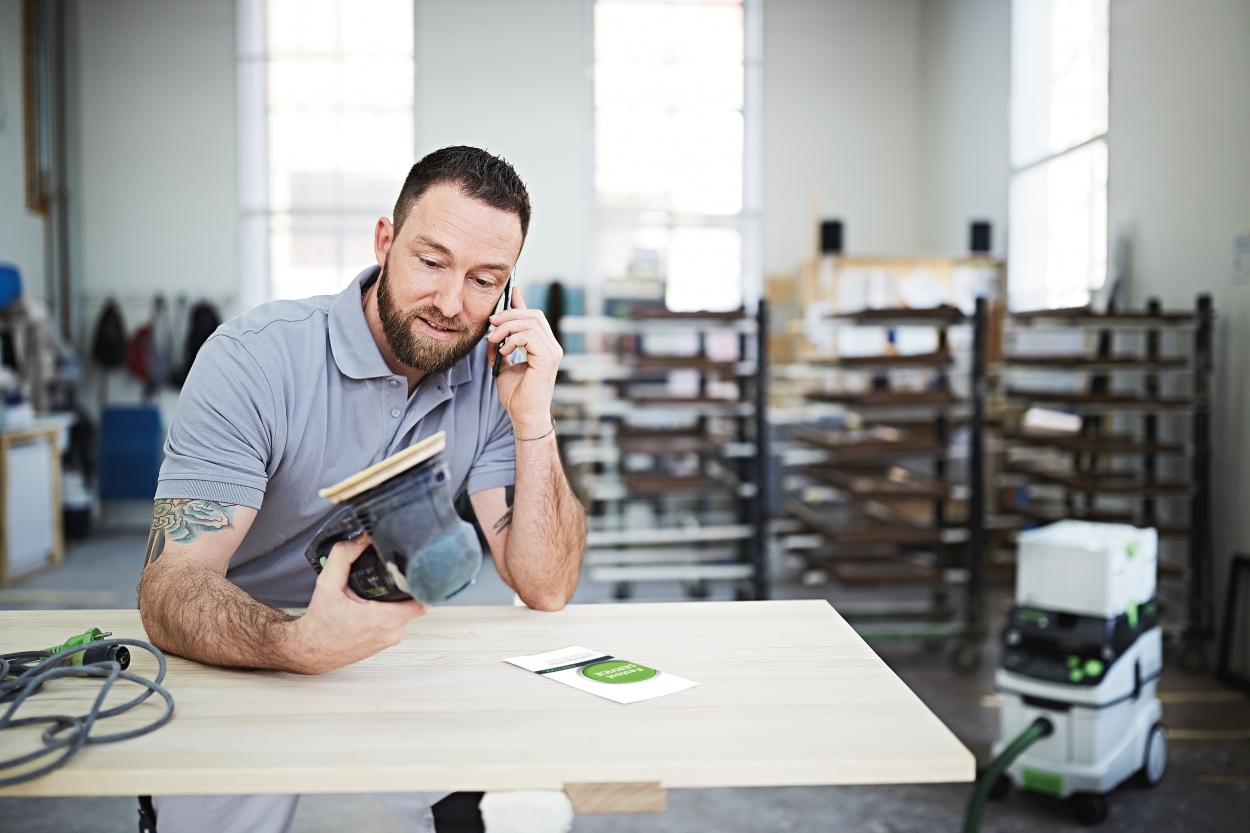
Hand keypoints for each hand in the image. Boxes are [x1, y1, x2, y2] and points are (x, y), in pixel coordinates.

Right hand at [285, 534, 426, 673]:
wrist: (311, 651)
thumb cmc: (320, 623)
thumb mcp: (327, 584)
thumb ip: (344, 557)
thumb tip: (362, 537)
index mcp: (380, 620)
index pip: (420, 602)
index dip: (421, 584)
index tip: (414, 571)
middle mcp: (391, 633)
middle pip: (414, 602)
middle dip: (405, 587)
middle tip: (391, 576)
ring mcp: (391, 639)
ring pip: (407, 611)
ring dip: (397, 599)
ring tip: (381, 591)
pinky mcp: (388, 643)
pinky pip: (399, 621)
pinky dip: (391, 610)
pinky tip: (378, 604)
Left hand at [486, 288, 561, 435]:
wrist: (523, 416)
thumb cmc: (516, 395)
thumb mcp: (503, 365)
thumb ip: (501, 348)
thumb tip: (492, 331)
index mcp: (544, 346)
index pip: (534, 317)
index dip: (521, 303)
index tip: (509, 292)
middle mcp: (552, 346)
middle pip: (533, 314)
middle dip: (509, 314)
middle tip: (491, 323)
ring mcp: (552, 351)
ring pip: (530, 322)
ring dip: (507, 327)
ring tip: (493, 339)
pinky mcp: (547, 358)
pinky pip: (529, 336)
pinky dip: (512, 339)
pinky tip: (504, 350)